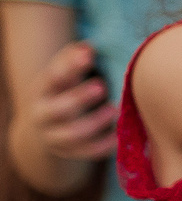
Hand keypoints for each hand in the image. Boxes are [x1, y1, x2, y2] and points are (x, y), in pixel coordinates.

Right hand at [24, 40, 111, 162]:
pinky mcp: (70, 152)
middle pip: (58, 110)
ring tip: (115, 109)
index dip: (69, 67)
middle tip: (102, 86)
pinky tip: (120, 134)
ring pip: (72, 134)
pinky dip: (105, 144)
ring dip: (96, 122)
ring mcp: (55, 136)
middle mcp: (44, 115)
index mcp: (43, 90)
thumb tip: (88, 48)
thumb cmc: (66, 88)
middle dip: (79, 98)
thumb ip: (75, 58)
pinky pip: (88, 152)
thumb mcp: (65, 72)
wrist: (49, 124)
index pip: (52, 78)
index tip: (89, 57)